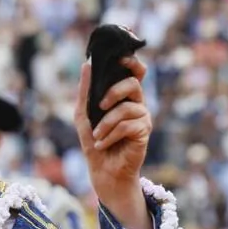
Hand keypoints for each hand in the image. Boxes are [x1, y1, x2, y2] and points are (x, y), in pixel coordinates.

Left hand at [76, 58, 152, 228]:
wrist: (102, 169)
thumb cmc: (93, 140)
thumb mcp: (83, 113)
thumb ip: (85, 90)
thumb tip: (87, 63)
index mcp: (123, 96)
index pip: (134, 72)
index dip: (131, 62)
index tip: (120, 58)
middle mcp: (136, 103)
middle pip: (133, 84)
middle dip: (114, 91)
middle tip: (100, 105)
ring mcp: (142, 118)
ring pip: (128, 108)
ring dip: (106, 123)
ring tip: (97, 136)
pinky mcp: (144, 132)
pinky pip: (128, 126)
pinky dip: (110, 135)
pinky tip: (103, 144)